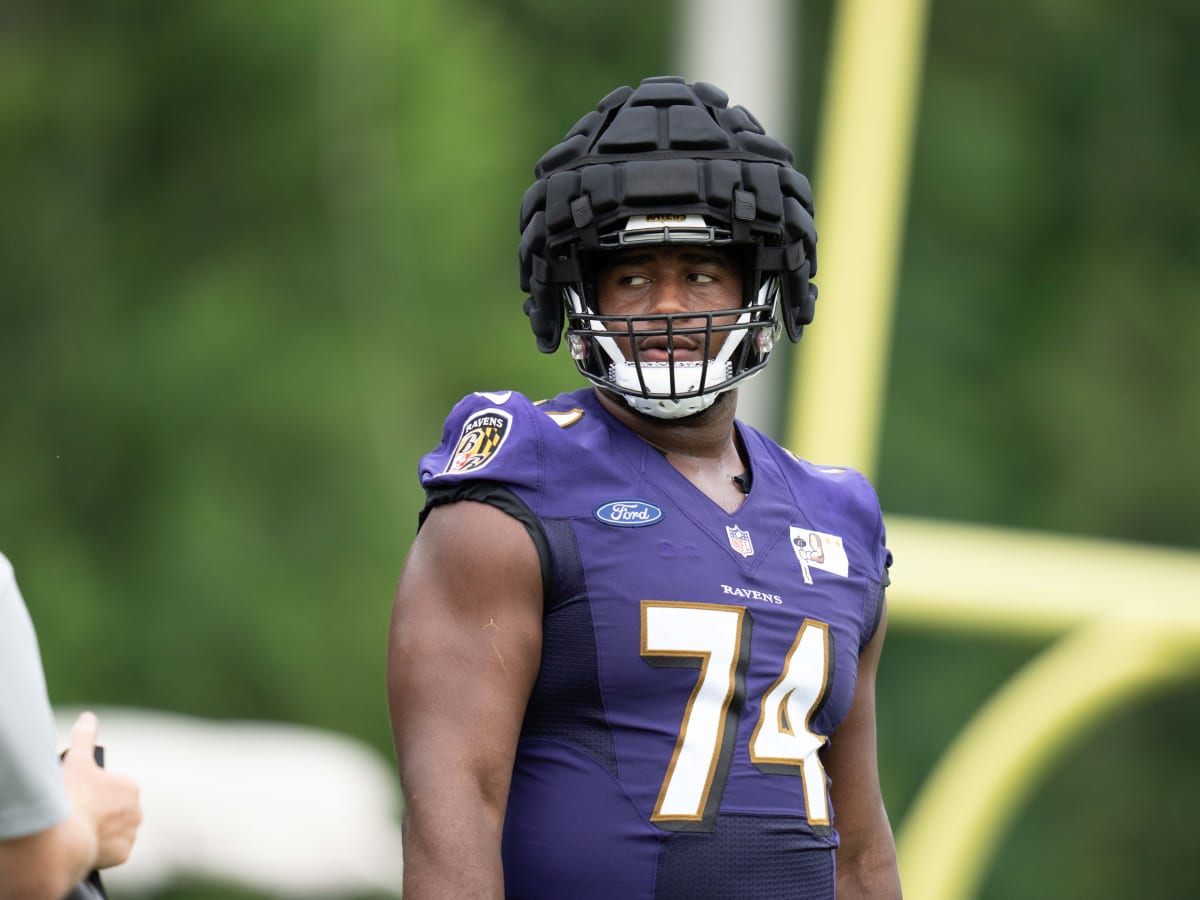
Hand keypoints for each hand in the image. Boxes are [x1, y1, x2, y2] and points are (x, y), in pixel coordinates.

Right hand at [60, 711, 142, 868]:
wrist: (63, 838)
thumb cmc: (70, 797)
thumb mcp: (76, 760)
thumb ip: (84, 736)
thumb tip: (88, 717)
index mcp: (131, 787)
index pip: (115, 789)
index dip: (97, 793)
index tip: (82, 798)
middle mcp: (137, 810)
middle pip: (117, 811)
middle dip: (103, 812)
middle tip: (80, 815)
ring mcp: (130, 834)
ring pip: (117, 831)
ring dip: (105, 831)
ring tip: (83, 831)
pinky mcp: (122, 854)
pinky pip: (114, 851)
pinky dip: (104, 849)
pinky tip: (90, 845)